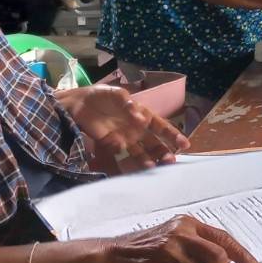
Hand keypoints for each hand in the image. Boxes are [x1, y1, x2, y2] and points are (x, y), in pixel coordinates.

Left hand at [58, 85, 188, 173]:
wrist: (77, 104)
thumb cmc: (101, 95)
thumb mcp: (116, 94)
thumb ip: (128, 105)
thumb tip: (140, 118)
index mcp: (142, 115)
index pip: (161, 126)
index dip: (173, 135)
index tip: (184, 145)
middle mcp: (137, 129)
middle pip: (154, 144)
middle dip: (163, 153)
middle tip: (170, 162)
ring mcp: (125, 139)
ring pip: (141, 153)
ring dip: (148, 161)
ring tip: (152, 168)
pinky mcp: (111, 146)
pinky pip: (122, 156)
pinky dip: (127, 162)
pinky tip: (132, 166)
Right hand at [92, 215, 257, 262]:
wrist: (109, 256)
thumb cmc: (143, 251)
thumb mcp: (172, 238)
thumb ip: (196, 245)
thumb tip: (225, 261)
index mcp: (188, 224)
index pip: (223, 238)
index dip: (240, 253)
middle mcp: (180, 232)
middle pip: (218, 256)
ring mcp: (168, 248)